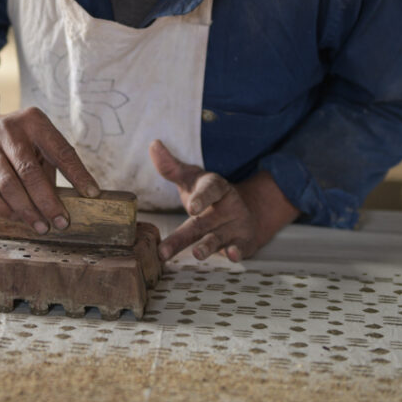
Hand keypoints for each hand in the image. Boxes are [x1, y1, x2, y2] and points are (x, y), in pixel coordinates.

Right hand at [0, 88, 99, 233]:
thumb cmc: (17, 143)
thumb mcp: (38, 143)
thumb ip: (51, 166)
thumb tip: (67, 202)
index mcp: (34, 122)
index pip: (60, 150)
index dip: (78, 174)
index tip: (92, 194)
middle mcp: (9, 131)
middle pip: (30, 172)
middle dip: (48, 202)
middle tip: (62, 222)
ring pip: (8, 186)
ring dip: (27, 211)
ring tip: (42, 226)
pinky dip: (3, 210)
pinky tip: (16, 218)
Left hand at [150, 140, 298, 262]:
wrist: (247, 210)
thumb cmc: (210, 195)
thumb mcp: (193, 179)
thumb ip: (172, 167)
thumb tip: (154, 144)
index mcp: (215, 188)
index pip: (210, 191)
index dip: (202, 198)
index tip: (192, 206)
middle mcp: (226, 207)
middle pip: (202, 222)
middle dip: (183, 236)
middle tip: (166, 249)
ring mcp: (235, 225)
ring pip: (218, 238)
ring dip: (209, 246)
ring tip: (198, 254)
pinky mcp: (244, 242)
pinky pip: (241, 248)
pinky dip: (238, 253)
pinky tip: (233, 256)